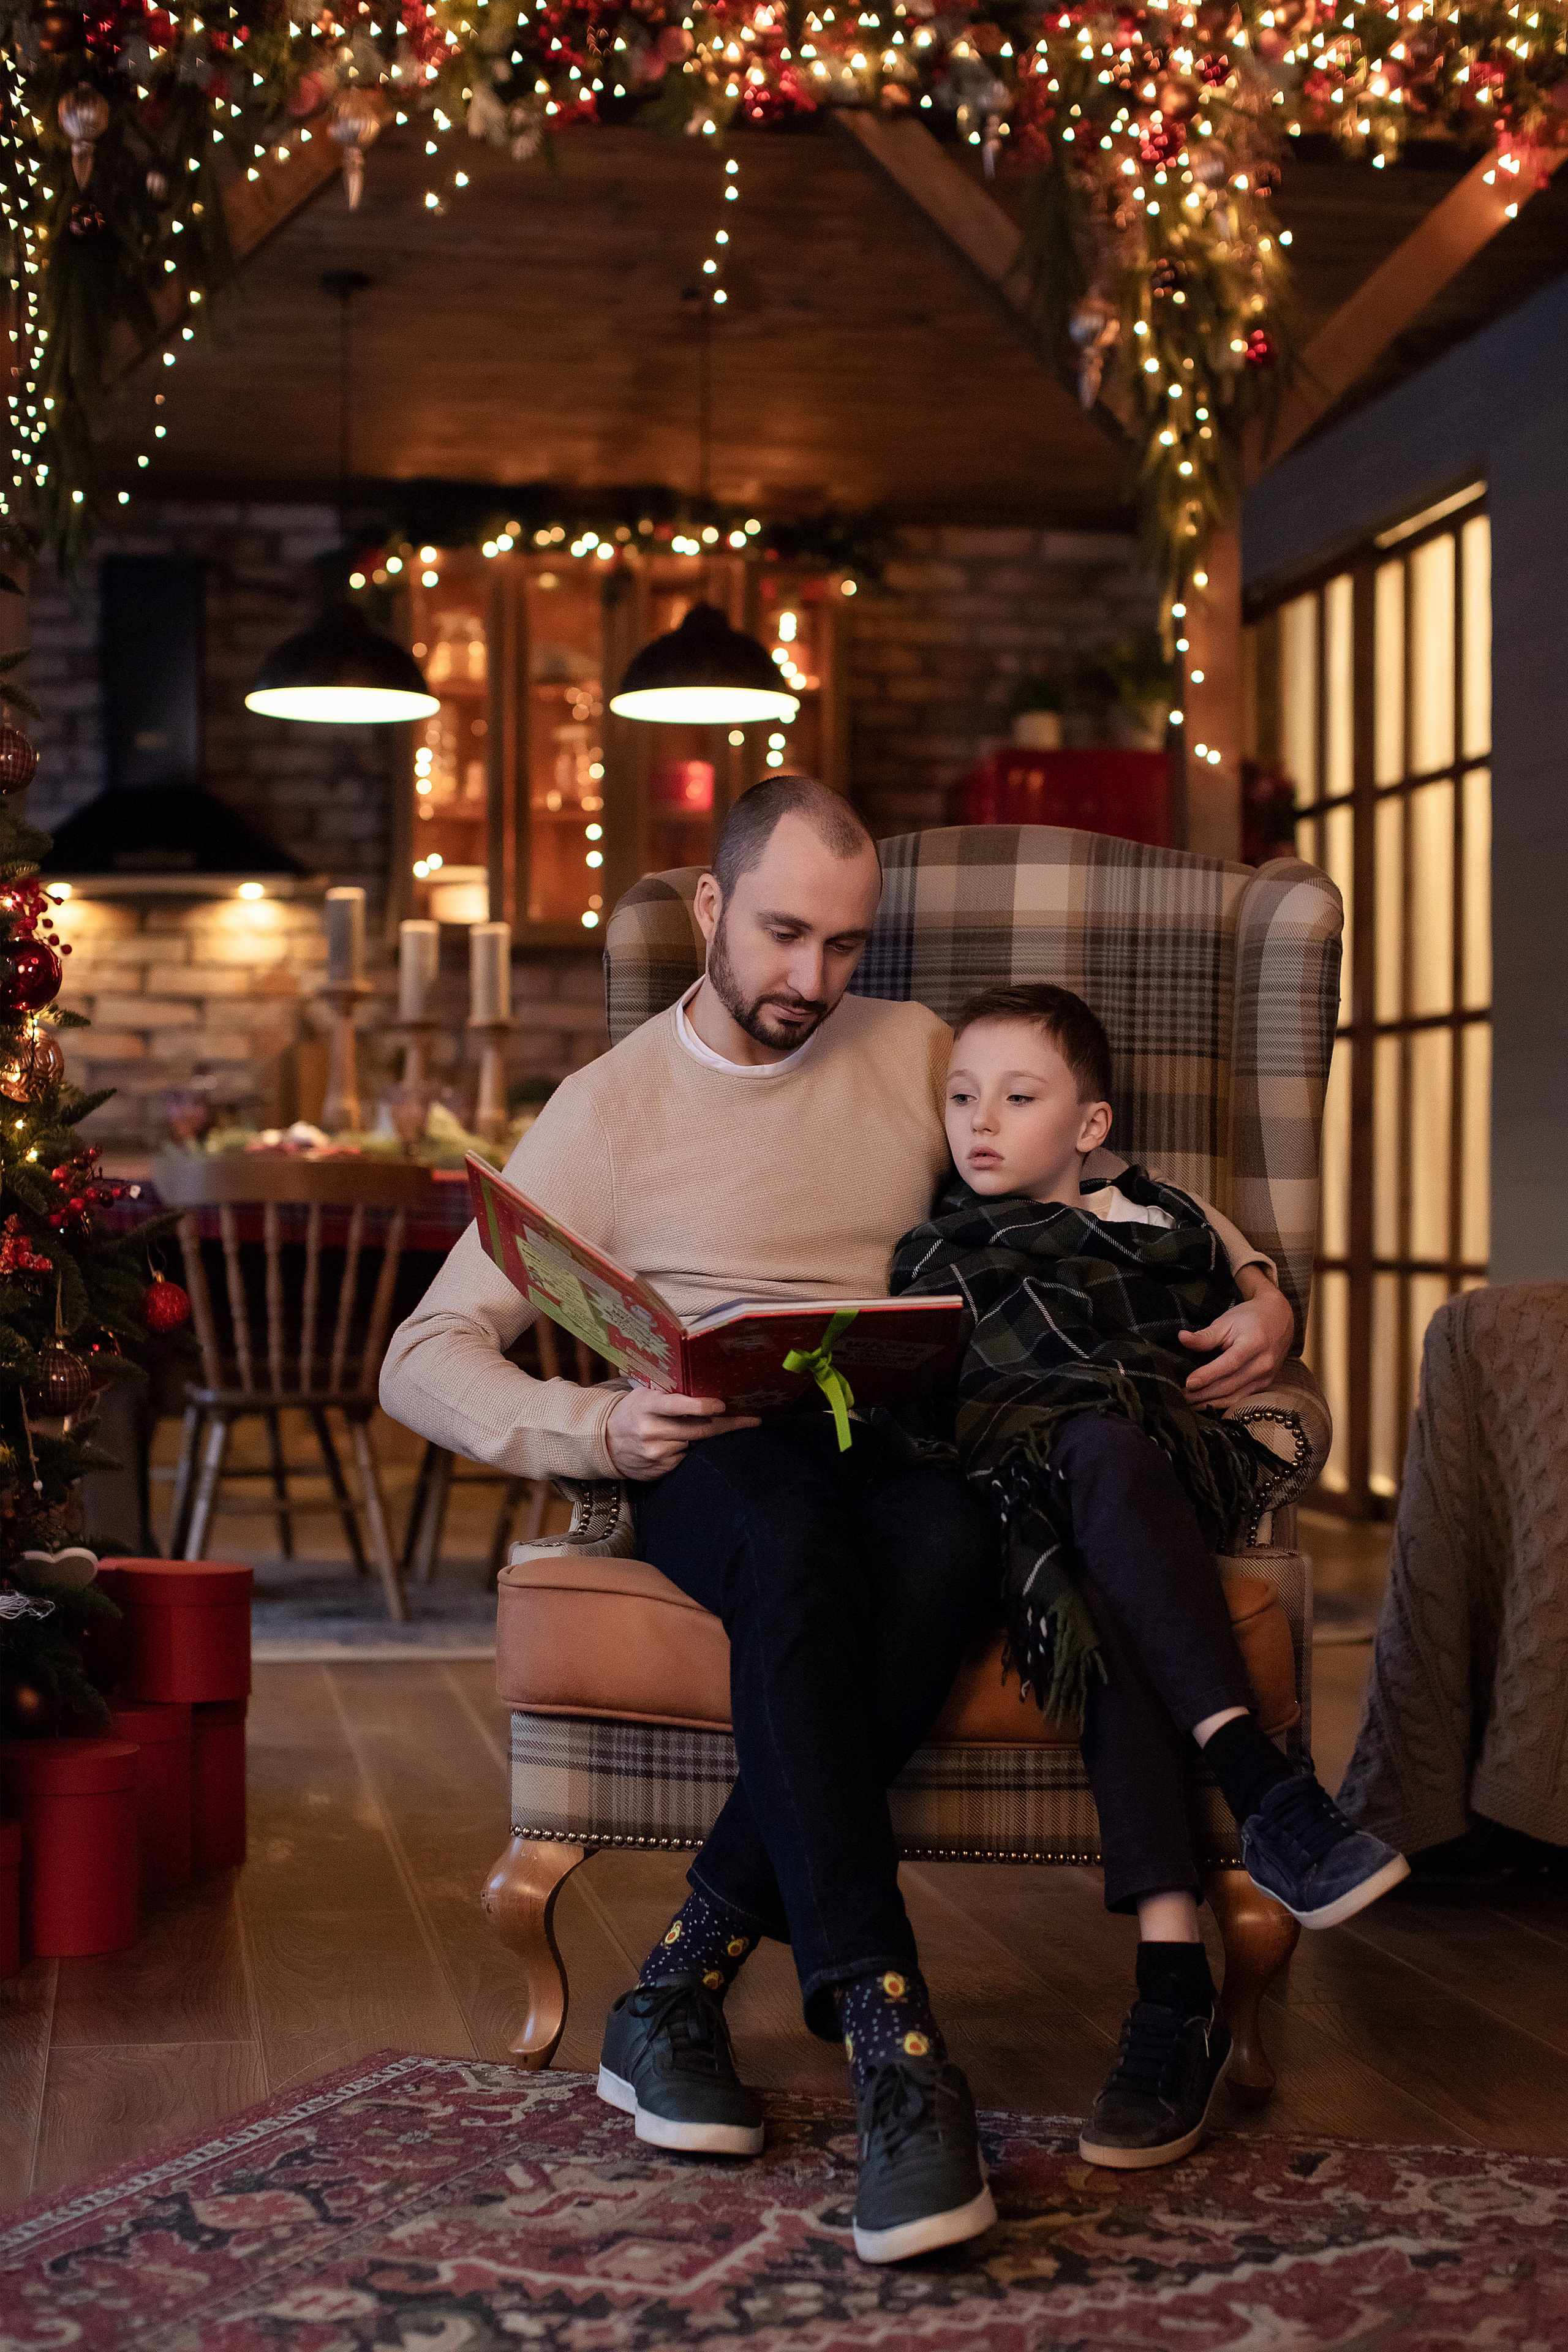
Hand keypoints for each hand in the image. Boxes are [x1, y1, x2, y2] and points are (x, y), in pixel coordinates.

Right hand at [605, 1387, 760, 1480]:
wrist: (604, 1441)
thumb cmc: (633, 1411)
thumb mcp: (644, 1395)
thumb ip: (669, 1392)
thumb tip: (705, 1382)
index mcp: (648, 1406)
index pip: (678, 1406)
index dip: (702, 1406)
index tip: (723, 1404)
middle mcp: (651, 1431)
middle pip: (698, 1429)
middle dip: (728, 1425)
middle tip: (752, 1421)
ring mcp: (655, 1453)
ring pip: (695, 1445)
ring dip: (708, 1438)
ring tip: (715, 1429)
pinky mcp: (659, 1470)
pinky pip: (686, 1460)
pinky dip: (691, 1452)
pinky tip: (685, 1445)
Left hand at [1179, 1273, 1294, 1409]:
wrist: (1279, 1319)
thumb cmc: (1250, 1318)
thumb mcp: (1226, 1321)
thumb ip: (1205, 1335)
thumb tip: (1182, 1338)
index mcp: (1253, 1344)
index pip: (1229, 1364)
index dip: (1208, 1375)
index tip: (1188, 1383)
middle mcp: (1263, 1364)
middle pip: (1230, 1385)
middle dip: (1203, 1394)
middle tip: (1181, 1397)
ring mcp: (1266, 1376)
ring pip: (1235, 1396)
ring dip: (1211, 1403)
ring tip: (1189, 1404)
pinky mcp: (1265, 1384)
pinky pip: (1242, 1399)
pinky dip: (1223, 1404)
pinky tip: (1207, 1405)